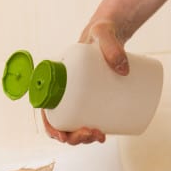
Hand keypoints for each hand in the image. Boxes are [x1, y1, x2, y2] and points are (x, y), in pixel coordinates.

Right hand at [42, 21, 127, 144]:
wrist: (112, 33)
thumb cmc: (101, 32)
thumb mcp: (103, 34)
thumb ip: (111, 46)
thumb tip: (123, 70)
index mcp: (57, 78)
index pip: (47, 108)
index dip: (52, 127)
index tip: (63, 136)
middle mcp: (65, 90)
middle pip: (63, 122)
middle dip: (74, 137)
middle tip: (93, 134)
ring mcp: (80, 97)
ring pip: (75, 125)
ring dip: (83, 138)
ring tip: (100, 136)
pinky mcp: (94, 99)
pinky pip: (88, 119)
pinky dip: (92, 131)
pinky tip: (101, 136)